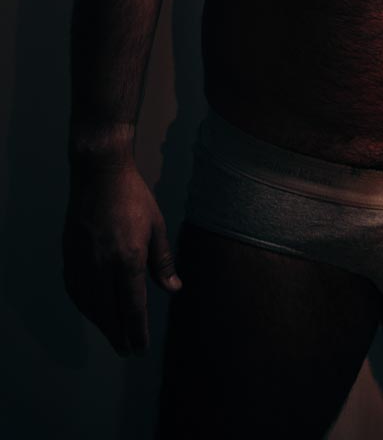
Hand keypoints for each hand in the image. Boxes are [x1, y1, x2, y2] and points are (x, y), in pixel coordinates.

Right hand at [62, 162, 182, 356]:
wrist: (99, 173)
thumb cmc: (133, 197)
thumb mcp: (156, 226)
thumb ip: (162, 261)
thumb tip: (173, 289)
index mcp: (128, 257)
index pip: (132, 306)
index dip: (137, 330)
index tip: (140, 347)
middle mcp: (102, 264)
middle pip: (108, 311)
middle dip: (118, 334)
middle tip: (126, 350)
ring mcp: (83, 259)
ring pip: (89, 303)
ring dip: (100, 322)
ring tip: (112, 333)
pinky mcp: (69, 253)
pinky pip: (75, 289)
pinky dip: (84, 305)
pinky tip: (92, 309)